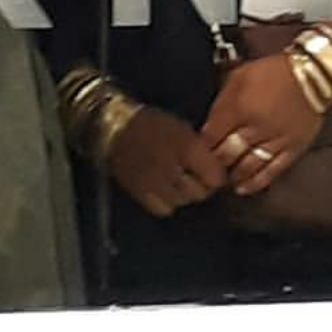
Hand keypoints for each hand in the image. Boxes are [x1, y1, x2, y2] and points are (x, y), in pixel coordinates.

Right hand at [107, 107, 228, 219]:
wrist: (114, 128)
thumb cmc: (149, 124)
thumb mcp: (181, 128)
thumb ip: (200, 150)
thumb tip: (216, 167)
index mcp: (187, 148)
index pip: (216, 177)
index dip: (217, 177)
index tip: (214, 174)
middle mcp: (174, 168)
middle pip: (200, 193)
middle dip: (202, 187)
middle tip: (196, 178)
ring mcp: (156, 184)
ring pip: (182, 202)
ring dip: (185, 195)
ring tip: (179, 183)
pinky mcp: (141, 194)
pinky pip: (163, 208)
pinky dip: (167, 203)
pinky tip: (164, 191)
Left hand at [200, 54, 327, 196]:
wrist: (313, 74)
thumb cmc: (275, 72)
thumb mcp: (240, 75)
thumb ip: (222, 101)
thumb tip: (209, 124)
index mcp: (240, 106)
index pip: (212, 135)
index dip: (201, 147)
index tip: (195, 152)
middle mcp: (256, 126)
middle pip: (227, 154)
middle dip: (214, 164)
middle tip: (206, 170)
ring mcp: (276, 140)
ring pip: (248, 166)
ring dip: (232, 175)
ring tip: (223, 179)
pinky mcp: (293, 149)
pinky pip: (272, 170)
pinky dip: (256, 182)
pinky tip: (244, 188)